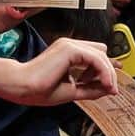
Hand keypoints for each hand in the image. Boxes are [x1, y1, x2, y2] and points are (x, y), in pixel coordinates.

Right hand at [0, 38, 117, 105]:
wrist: (22, 87)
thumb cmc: (39, 90)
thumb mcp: (73, 90)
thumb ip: (90, 88)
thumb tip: (108, 89)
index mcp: (68, 54)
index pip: (94, 55)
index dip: (106, 68)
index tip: (112, 85)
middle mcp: (69, 46)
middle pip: (101, 53)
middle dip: (109, 71)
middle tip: (112, 89)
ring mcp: (69, 45)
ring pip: (101, 55)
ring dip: (108, 73)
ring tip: (109, 88)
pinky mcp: (69, 49)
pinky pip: (96, 58)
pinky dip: (104, 71)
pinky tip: (105, 83)